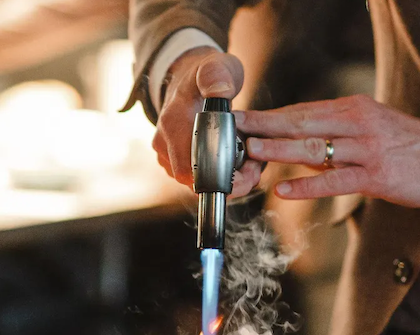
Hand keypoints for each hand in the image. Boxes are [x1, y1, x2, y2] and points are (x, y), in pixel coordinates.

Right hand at [152, 48, 262, 196]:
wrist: (189, 78)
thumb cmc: (207, 74)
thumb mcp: (216, 65)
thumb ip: (216, 75)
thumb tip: (219, 90)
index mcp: (173, 123)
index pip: (190, 169)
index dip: (221, 176)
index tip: (248, 169)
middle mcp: (165, 143)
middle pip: (197, 182)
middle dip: (229, 181)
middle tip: (254, 168)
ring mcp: (167, 154)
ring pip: (199, 183)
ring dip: (226, 179)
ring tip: (247, 161)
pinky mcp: (174, 161)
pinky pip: (198, 179)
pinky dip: (218, 176)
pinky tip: (234, 162)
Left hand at [238, 95, 419, 208]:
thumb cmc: (411, 148)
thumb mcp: (374, 127)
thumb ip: (340, 132)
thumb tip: (303, 139)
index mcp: (356, 109)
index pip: (305, 109)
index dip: (273, 115)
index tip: (246, 117)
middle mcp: (359, 123)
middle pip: (303, 122)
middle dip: (267, 125)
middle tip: (237, 128)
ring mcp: (367, 149)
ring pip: (315, 148)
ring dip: (280, 150)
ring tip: (251, 152)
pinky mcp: (376, 176)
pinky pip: (334, 182)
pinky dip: (307, 185)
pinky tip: (284, 190)